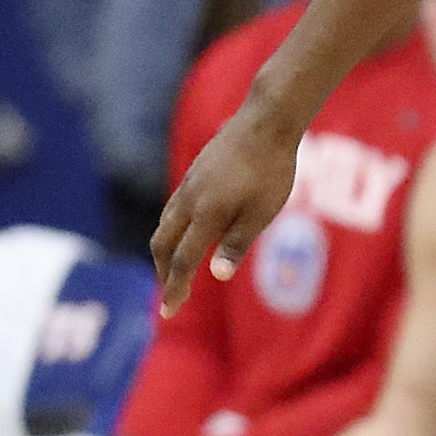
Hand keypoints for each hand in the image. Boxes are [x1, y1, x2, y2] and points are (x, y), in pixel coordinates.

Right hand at [152, 93, 304, 314]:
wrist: (266, 121)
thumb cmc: (273, 170)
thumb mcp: (262, 212)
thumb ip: (237, 243)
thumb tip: (218, 275)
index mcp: (206, 214)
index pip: (184, 262)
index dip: (175, 290)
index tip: (168, 313)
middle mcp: (189, 200)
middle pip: (162, 245)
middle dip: (164, 273)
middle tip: (171, 294)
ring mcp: (188, 185)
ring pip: (164, 225)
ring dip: (166, 252)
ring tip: (176, 270)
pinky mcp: (193, 174)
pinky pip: (173, 209)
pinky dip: (173, 230)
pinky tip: (187, 235)